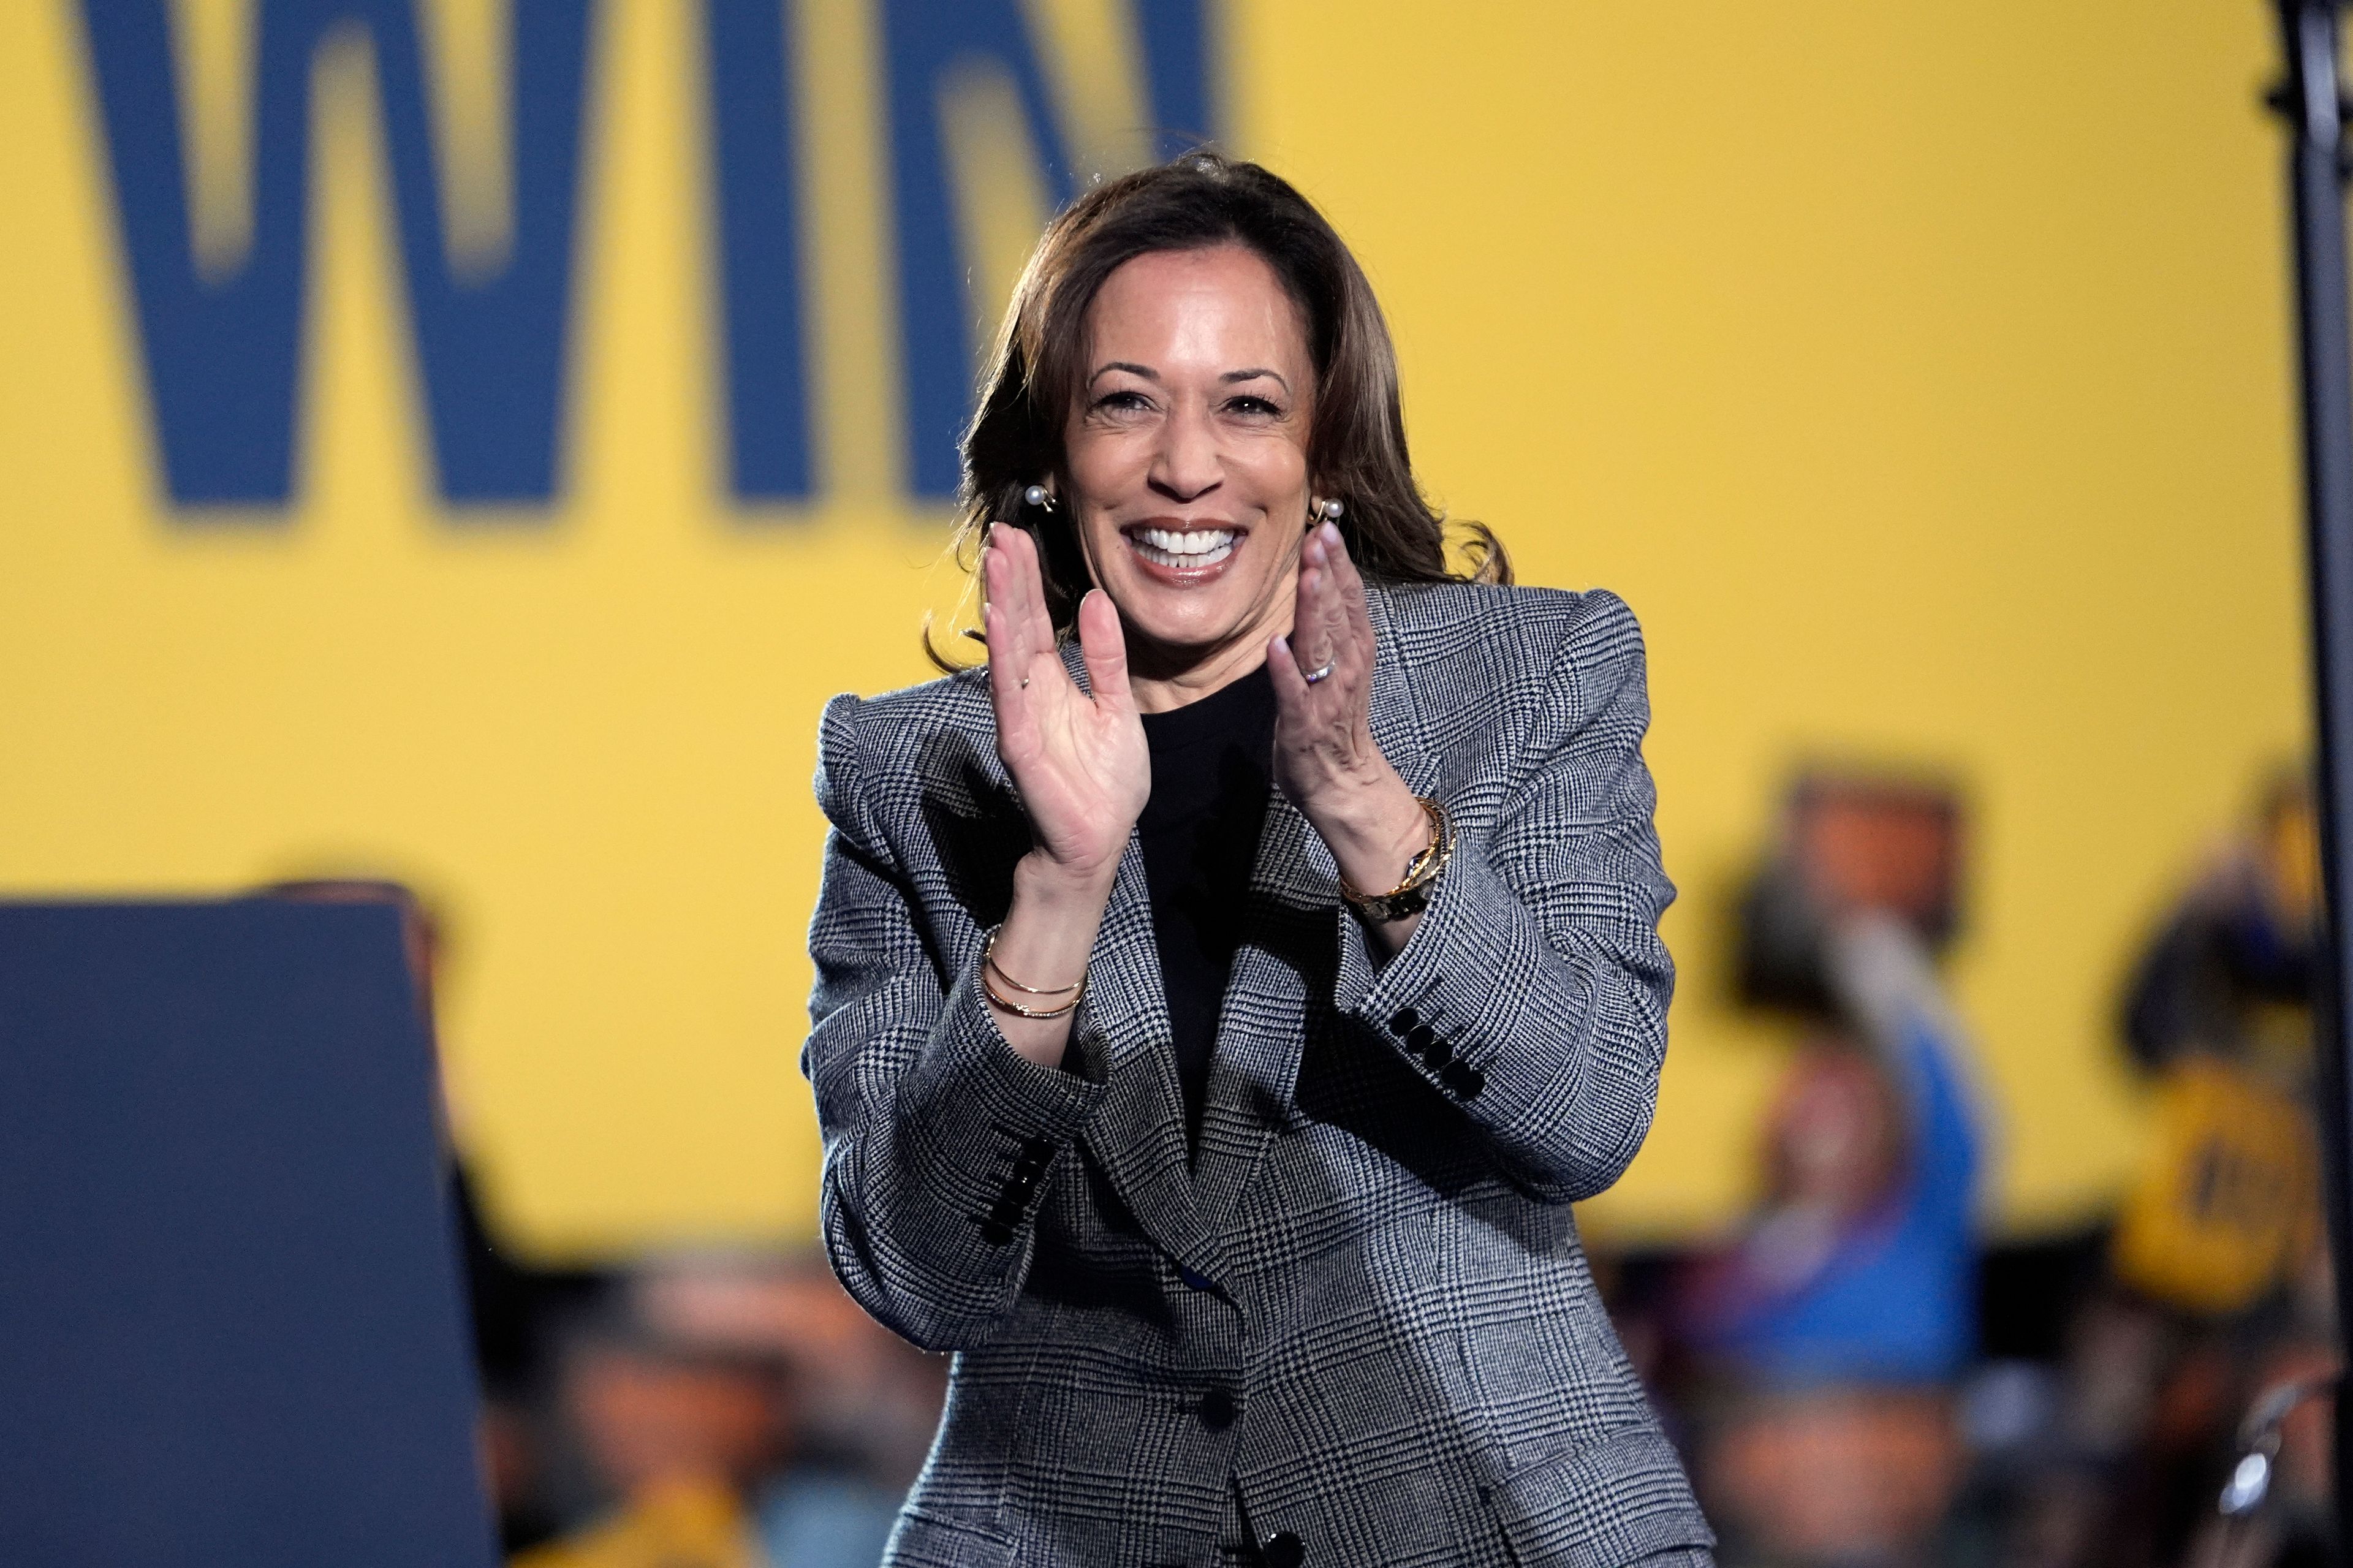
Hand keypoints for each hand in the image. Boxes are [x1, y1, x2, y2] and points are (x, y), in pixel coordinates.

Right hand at [983, 524, 1149, 891]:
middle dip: (1009, 578)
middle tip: (1001, 530)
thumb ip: (1106, 658)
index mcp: (1054, 683)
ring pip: (1007, 650)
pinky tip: (997, 622)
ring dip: (1000, 604)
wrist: (1099, 842)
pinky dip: (1002, 658)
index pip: (1037, 620)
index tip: (1018, 536)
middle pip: (1017, 625)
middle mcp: (1030, 693)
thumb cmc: (1105, 782)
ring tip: (995, 560)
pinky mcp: (1020, 745)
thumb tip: (1098, 601)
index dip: (1028, 579)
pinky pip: (1009, 695)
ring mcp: (1021, 717)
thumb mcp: (1118, 708)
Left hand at [1268, 521, 1433, 947]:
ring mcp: (1327, 696)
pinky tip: (1275, 647)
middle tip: (1322, 533)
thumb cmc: (1333, 725)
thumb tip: (1315, 585)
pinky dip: (1285, 672)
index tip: (1329, 526)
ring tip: (1307, 573)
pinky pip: (1294, 695)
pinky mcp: (1305, 725)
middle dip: (1328, 571)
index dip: (1338, 563)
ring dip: (1314, 608)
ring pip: (1321, 644)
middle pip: (1337, 611)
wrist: (1343, 786)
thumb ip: (1327, 630)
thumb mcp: (1335, 670)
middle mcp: (1345, 668)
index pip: (1346, 599)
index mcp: (1352, 652)